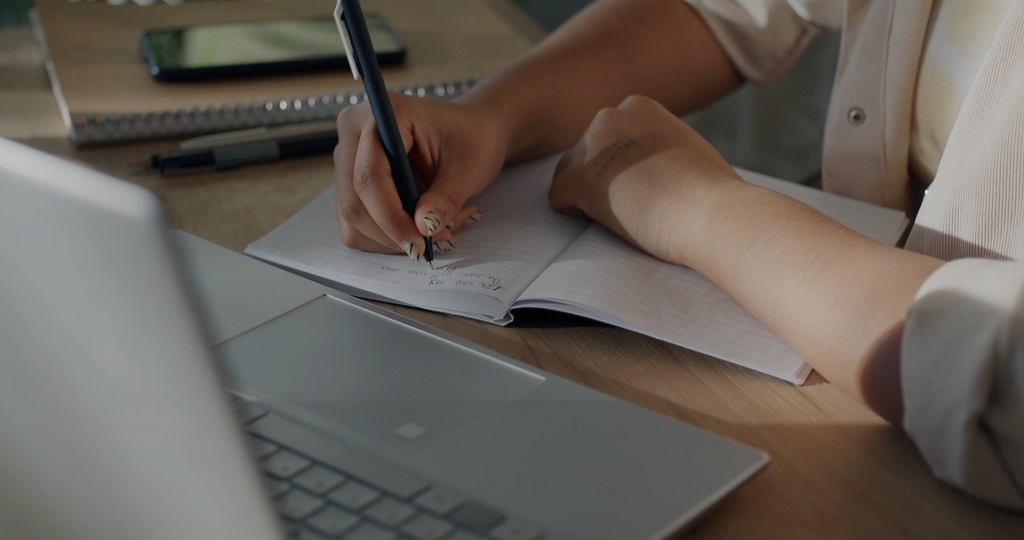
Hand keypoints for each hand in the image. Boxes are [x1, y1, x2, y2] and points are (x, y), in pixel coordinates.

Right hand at [333, 92, 506, 258]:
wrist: (472, 132)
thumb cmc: (471, 139)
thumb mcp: (468, 167)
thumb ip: (445, 197)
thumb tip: (423, 228)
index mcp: (379, 115)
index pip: (369, 176)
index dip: (391, 217)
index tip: (420, 243)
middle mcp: (353, 134)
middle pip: (353, 203)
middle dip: (393, 233)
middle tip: (435, 240)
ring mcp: (348, 160)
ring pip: (353, 221)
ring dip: (394, 238)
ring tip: (439, 227)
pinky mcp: (352, 184)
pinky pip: (358, 226)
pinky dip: (390, 237)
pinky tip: (422, 224)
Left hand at [548, 94, 742, 265]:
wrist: (711, 213)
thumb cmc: (710, 191)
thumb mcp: (685, 148)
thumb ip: (657, 145)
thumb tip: (648, 161)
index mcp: (637, 107)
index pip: (608, 136)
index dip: (622, 167)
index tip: (648, 183)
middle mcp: (609, 117)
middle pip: (585, 153)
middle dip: (602, 179)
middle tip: (635, 202)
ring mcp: (591, 146)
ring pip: (568, 173)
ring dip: (588, 196)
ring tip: (624, 213)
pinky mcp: (578, 178)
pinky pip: (558, 198)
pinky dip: (576, 214)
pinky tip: (607, 219)